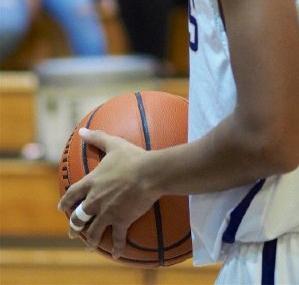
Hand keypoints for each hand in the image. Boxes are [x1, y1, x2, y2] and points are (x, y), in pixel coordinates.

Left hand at [58, 128, 160, 258]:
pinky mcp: (122, 220)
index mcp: (92, 183)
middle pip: (79, 217)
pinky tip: (117, 255)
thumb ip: (97, 137)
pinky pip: (118, 238)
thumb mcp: (114, 144)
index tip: (61, 207)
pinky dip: (118, 247)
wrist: (150, 173)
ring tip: (90, 245)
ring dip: (90, 240)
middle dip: (74, 226)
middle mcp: (95, 200)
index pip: (72, 194)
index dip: (65, 202)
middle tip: (73, 232)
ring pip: (93, 231)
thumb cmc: (132, 157)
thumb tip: (83, 130)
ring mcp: (108, 212)